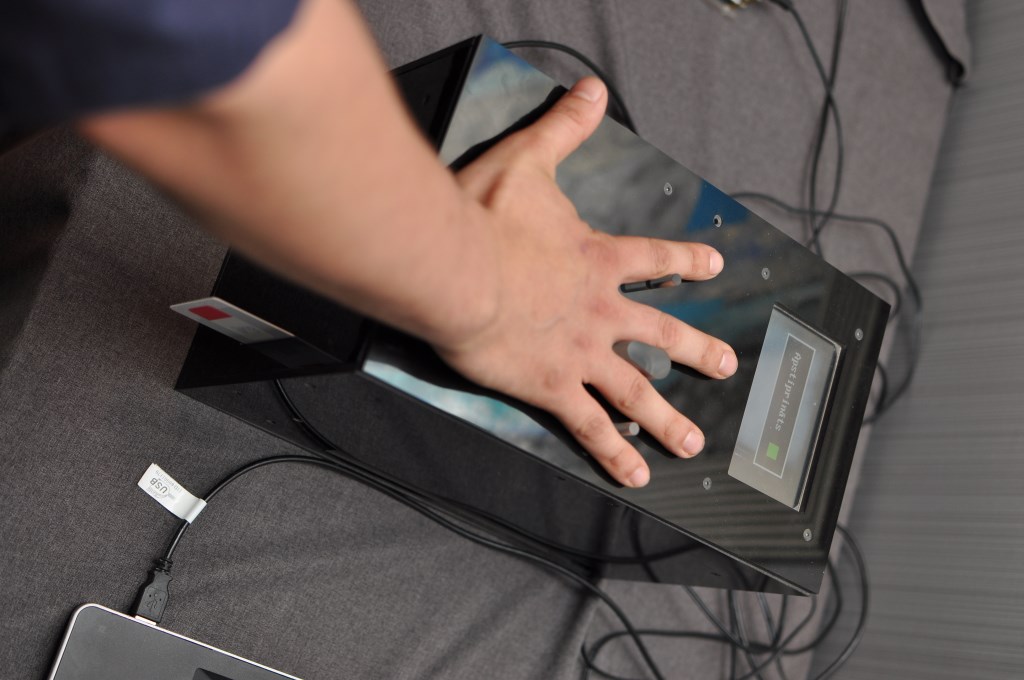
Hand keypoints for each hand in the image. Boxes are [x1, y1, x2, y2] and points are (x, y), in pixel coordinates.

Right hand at [437, 78, 737, 487]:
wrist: (456, 269)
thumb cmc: (483, 217)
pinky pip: (590, 427)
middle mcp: (601, 310)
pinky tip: (636, 476)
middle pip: (663, 335)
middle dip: (697, 351)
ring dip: (669, 417)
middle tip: (726, 367)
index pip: (655, 259)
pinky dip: (614, 453)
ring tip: (694, 441)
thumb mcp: (529, 160)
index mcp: (597, 259)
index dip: (686, 263)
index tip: (715, 269)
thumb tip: (591, 90)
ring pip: (638, 391)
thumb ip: (564, 127)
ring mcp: (581, 352)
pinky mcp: (551, 386)